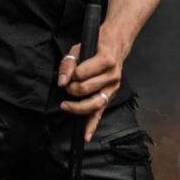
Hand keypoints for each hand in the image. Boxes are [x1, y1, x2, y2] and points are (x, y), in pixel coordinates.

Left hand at [57, 26, 127, 141]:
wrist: (117, 44)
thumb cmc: (97, 45)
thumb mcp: (80, 47)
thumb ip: (68, 64)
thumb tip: (62, 81)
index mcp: (106, 60)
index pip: (82, 73)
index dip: (70, 75)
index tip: (67, 75)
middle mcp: (112, 75)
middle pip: (86, 89)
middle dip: (71, 90)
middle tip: (66, 86)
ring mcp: (113, 87)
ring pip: (95, 103)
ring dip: (78, 107)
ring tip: (65, 106)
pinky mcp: (111, 95)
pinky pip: (101, 112)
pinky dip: (92, 125)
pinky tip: (86, 135)